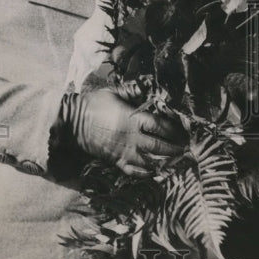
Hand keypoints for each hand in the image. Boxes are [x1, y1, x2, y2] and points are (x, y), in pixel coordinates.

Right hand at [66, 87, 186, 175]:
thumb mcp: (113, 92)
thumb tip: (149, 86)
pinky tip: (157, 171)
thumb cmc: (93, 104)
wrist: (72, 123)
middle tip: (187, 149)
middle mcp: (130, 138)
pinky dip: (148, 173)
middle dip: (174, 149)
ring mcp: (123, 151)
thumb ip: (132, 91)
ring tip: (178, 162)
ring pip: (149, 161)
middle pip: (158, 146)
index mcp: (131, 119)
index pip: (159, 126)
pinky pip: (135, 171)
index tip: (183, 131)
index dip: (173, 130)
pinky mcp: (115, 161)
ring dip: (165, 162)